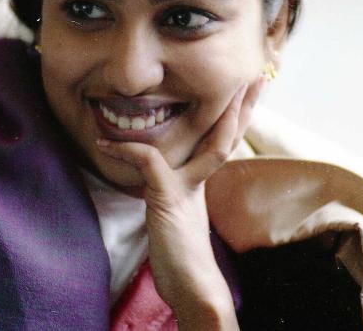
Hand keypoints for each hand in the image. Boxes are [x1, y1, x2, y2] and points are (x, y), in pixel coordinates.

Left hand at [96, 75, 266, 328]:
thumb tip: (159, 175)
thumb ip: (173, 190)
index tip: (244, 88)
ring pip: (211, 143)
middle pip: (230, 135)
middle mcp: (202, 181)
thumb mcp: (177, 213)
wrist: (194, 290)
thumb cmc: (181, 255)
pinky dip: (126, 149)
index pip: (223, 139)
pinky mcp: (170, 200)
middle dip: (243, 103)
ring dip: (217, 113)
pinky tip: (104, 142)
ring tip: (217, 84)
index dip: (233, 114)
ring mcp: (189, 190)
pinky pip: (149, 161)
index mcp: (203, 181)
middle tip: (258, 73)